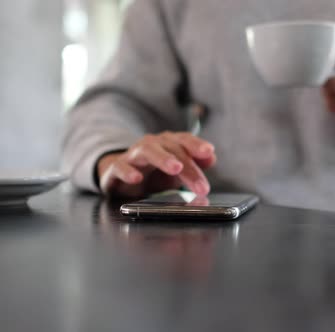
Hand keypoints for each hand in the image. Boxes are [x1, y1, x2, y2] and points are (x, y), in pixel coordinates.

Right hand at [97, 131, 216, 197]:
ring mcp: (134, 155)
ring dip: (163, 158)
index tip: (208, 152)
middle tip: (202, 186)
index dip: (196, 145)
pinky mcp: (116, 168)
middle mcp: (152, 145)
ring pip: (148, 151)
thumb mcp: (177, 170)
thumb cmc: (154, 172)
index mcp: (168, 143)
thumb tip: (211, 158)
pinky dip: (128, 171)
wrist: (120, 175)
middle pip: (172, 150)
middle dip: (189, 168)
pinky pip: (121, 167)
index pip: (184, 140)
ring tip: (175, 168)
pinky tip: (137, 178)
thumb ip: (195, 164)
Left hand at [323, 37, 334, 124]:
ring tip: (333, 90)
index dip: (327, 60)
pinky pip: (334, 108)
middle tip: (327, 79)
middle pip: (332, 84)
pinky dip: (331, 104)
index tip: (326, 62)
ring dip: (327, 94)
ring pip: (331, 98)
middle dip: (325, 82)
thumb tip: (331, 35)